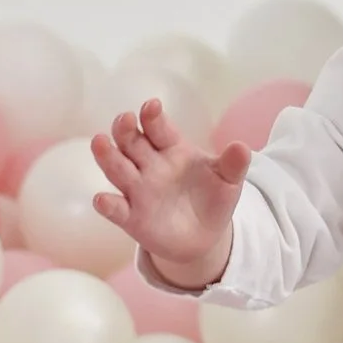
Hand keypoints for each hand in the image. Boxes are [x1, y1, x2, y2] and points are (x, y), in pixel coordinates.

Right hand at [88, 99, 249, 291]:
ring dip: (108, 157)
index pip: (159, 128)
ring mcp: (138, 190)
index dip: (153, 117)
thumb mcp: (228, 181)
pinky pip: (117, 209)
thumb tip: (242, 147)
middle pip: (131, 142)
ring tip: (99, 143)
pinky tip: (103, 199)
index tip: (151, 106)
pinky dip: (108, 204)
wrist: (204, 237)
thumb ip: (233, 164)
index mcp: (172, 148)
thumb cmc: (212, 199)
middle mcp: (149, 165)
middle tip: (124, 119)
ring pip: (118, 169)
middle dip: (125, 130)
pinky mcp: (132, 218)